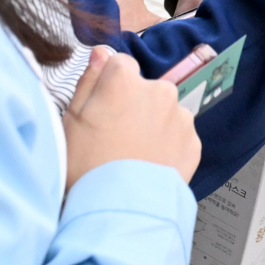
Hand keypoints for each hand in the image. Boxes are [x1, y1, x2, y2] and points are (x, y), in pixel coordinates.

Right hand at [62, 45, 199, 190]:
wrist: (120, 211)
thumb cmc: (87, 168)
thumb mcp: (71, 122)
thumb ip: (89, 81)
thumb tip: (101, 53)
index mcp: (125, 81)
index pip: (119, 65)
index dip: (108, 87)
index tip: (101, 108)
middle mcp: (159, 91)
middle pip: (144, 89)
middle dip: (133, 107)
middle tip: (114, 139)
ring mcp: (180, 116)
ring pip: (163, 113)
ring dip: (152, 126)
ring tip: (131, 157)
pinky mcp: (193, 142)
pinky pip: (178, 136)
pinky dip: (167, 147)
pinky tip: (148, 165)